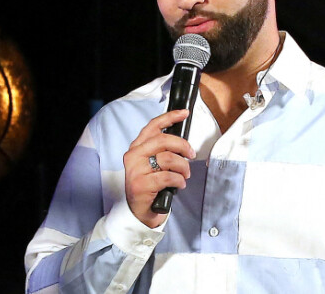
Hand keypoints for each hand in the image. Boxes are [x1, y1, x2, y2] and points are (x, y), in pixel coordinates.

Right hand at [123, 109, 195, 227]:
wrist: (140, 212)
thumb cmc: (150, 185)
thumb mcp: (152, 163)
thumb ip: (162, 150)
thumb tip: (183, 142)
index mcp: (137, 147)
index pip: (153, 126)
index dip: (170, 117)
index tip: (184, 113)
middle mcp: (133, 155)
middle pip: (163, 139)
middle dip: (183, 146)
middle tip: (191, 155)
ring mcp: (136, 170)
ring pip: (168, 158)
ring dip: (183, 167)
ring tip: (185, 174)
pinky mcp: (141, 184)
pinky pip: (168, 177)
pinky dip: (179, 180)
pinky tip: (180, 184)